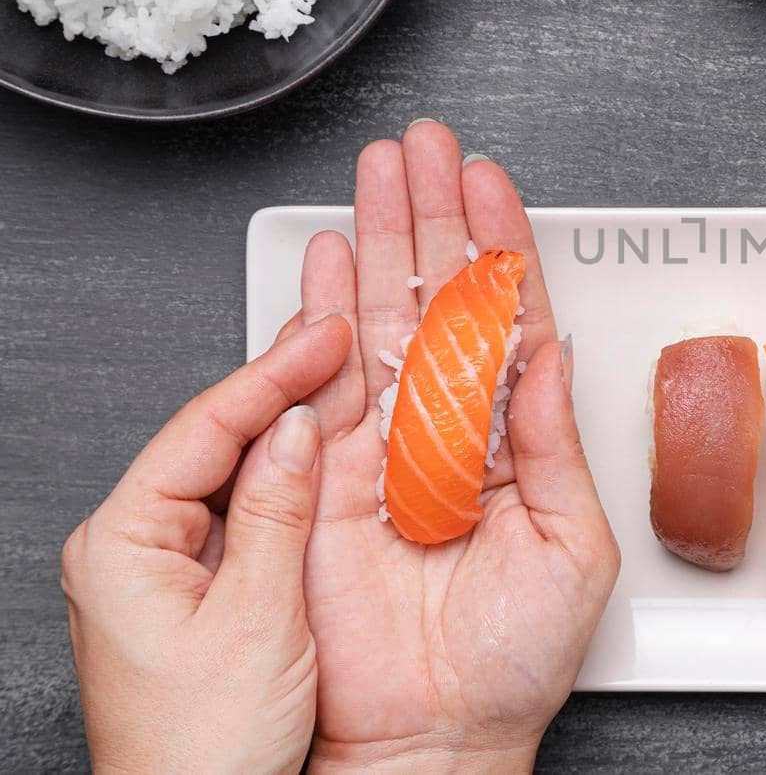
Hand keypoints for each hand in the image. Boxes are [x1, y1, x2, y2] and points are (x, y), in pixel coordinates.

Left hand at [62, 316, 352, 774]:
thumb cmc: (203, 751)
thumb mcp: (258, 619)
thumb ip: (276, 513)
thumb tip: (295, 430)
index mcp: (121, 545)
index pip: (205, 427)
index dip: (274, 374)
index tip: (326, 336)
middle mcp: (130, 548)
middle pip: (213, 438)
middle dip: (281, 386)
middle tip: (337, 336)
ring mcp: (161, 568)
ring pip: (231, 471)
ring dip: (289, 429)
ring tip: (341, 379)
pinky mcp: (194, 590)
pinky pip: (243, 511)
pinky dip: (287, 479)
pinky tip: (325, 454)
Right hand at [297, 121, 619, 772]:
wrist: (438, 736)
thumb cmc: (515, 660)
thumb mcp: (572, 544)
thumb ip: (554, 442)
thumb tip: (552, 352)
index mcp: (514, 439)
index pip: (510, 318)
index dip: (501, 247)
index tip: (495, 183)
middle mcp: (450, 428)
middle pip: (441, 298)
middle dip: (435, 216)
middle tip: (430, 145)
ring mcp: (387, 445)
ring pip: (382, 317)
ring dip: (380, 239)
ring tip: (382, 169)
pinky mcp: (329, 475)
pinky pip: (323, 378)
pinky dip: (319, 311)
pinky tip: (325, 255)